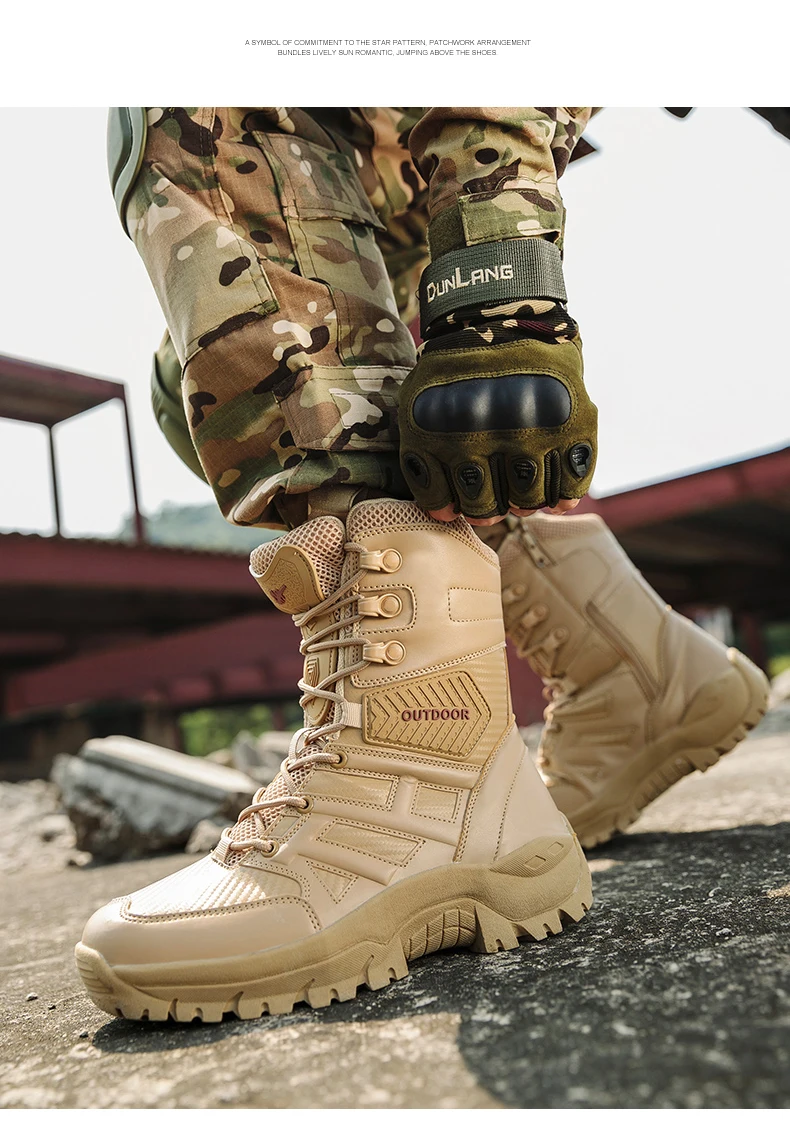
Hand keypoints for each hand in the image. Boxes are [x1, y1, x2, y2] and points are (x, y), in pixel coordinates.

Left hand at [398, 332, 597, 525]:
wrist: (502, 313)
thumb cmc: (455, 369)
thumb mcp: (419, 403)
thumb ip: (422, 456)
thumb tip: (444, 511)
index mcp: (442, 432)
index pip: (446, 503)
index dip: (452, 506)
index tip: (459, 498)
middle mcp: (488, 435)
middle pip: (488, 506)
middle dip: (487, 507)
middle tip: (493, 497)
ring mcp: (534, 431)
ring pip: (530, 500)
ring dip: (525, 501)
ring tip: (523, 489)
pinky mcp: (573, 424)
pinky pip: (573, 481)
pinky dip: (565, 494)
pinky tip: (558, 494)